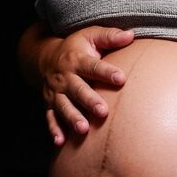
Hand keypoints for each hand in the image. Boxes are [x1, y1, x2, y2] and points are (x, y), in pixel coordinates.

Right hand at [38, 25, 135, 143]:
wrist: (45, 58)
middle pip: (78, 90)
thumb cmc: (75, 48)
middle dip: (89, 101)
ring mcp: (56, 92)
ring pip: (64, 106)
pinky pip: (50, 118)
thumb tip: (131, 34)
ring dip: (72, 118)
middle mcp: (65, 77)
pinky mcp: (50, 104)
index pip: (93, 66)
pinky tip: (60, 142)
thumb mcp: (90, 36)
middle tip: (103, 111)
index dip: (106, 72)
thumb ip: (110, 36)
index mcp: (76, 60)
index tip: (121, 78)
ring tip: (83, 129)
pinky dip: (54, 130)